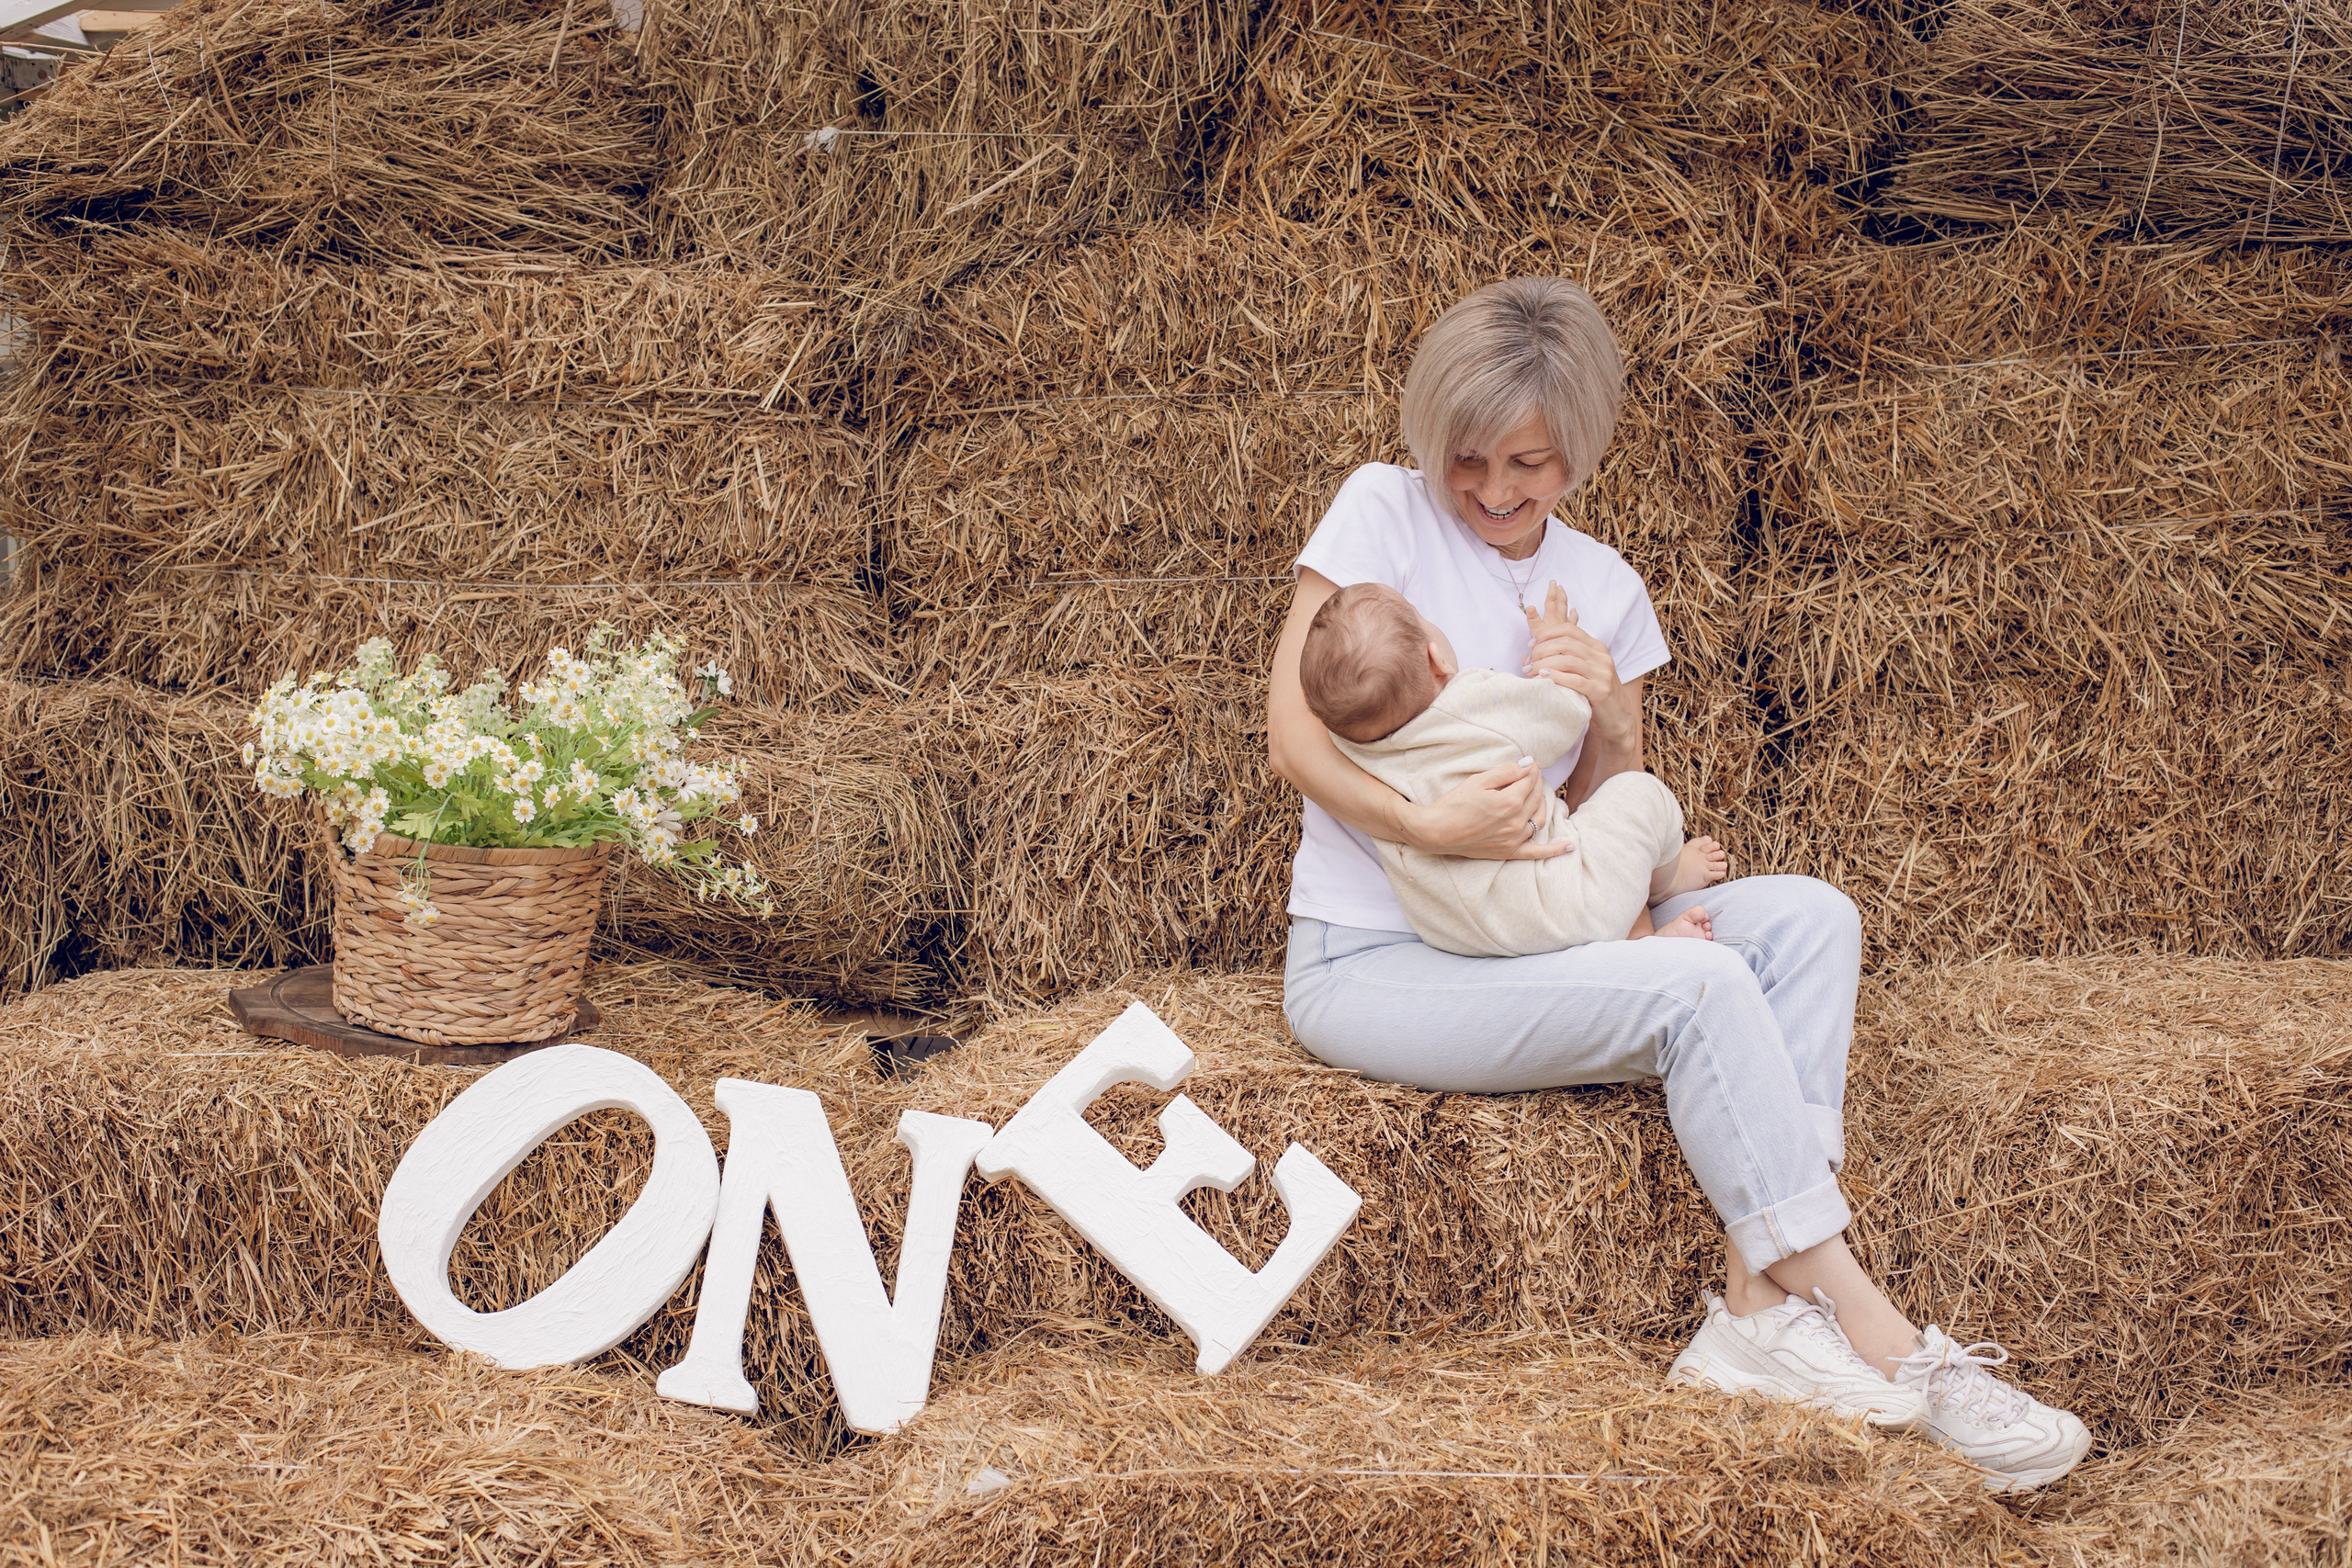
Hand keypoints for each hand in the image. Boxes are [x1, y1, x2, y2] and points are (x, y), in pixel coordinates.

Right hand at [1401, 757, 1571, 861]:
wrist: (1436, 832)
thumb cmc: (1453, 804)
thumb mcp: (1478, 781)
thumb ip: (1506, 772)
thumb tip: (1529, 765)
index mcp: (1509, 802)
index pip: (1529, 780)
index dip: (1531, 769)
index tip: (1529, 763)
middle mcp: (1516, 822)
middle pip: (1536, 797)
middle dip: (1535, 783)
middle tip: (1529, 775)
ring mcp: (1514, 839)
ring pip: (1539, 818)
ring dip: (1542, 804)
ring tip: (1537, 795)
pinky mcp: (1509, 851)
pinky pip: (1537, 852)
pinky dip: (1555, 850)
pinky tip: (1570, 846)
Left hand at [1524, 582, 1633, 740]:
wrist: (1617, 717)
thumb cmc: (1592, 693)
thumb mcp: (1583, 670)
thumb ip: (1565, 657)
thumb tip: (1530, 652)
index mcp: (1597, 647)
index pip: (1569, 629)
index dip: (1547, 633)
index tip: (1531, 644)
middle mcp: (1602, 657)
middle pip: (1566, 643)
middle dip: (1542, 649)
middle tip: (1529, 660)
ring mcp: (1603, 674)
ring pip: (1568, 661)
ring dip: (1544, 664)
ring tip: (1530, 670)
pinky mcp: (1600, 691)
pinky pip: (1575, 681)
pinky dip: (1556, 677)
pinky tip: (1543, 678)